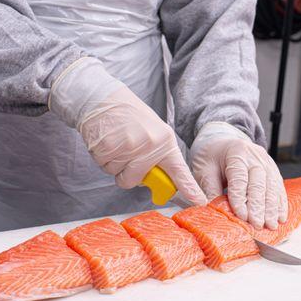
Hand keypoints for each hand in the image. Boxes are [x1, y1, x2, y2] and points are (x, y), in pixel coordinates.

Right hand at [77, 86, 206, 204]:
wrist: (102, 99)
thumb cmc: (129, 117)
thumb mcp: (153, 132)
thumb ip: (158, 157)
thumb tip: (159, 184)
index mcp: (164, 141)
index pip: (179, 169)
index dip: (189, 188)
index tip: (199, 201)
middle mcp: (149, 145)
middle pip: (137, 180)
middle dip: (129, 174)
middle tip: (127, 154)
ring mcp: (128, 147)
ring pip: (119, 176)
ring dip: (115, 165)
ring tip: (117, 143)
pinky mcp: (108, 148)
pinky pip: (105, 168)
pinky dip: (103, 159)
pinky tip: (107, 141)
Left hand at [190, 122, 287, 229]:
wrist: (221, 140)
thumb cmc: (211, 157)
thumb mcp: (204, 170)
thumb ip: (210, 190)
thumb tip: (214, 214)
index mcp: (236, 153)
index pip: (239, 178)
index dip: (241, 198)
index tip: (242, 216)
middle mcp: (255, 156)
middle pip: (259, 183)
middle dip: (259, 207)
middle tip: (257, 225)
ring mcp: (266, 162)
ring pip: (272, 186)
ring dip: (272, 208)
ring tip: (270, 225)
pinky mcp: (273, 169)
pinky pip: (278, 187)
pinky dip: (280, 203)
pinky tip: (280, 217)